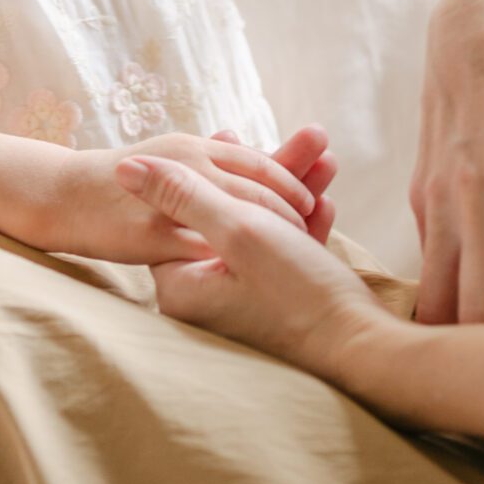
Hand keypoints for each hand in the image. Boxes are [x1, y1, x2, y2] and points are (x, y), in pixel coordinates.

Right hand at [21, 127, 331, 264]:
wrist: (62, 194)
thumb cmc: (118, 182)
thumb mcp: (168, 158)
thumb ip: (205, 158)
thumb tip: (241, 150)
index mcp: (193, 148)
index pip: (255, 163)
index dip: (290, 181)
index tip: (315, 200)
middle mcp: (185, 168)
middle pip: (254, 186)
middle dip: (291, 201)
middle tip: (317, 219)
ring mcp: (169, 203)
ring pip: (232, 216)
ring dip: (267, 230)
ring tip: (296, 245)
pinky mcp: (151, 235)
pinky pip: (198, 248)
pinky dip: (228, 259)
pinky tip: (253, 276)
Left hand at [117, 154, 384, 374]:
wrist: (361, 349)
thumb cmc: (296, 292)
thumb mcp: (238, 231)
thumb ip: (181, 195)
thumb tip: (122, 167)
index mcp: (181, 285)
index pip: (181, 211)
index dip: (209, 170)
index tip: (232, 134)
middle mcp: (204, 298)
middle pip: (227, 216)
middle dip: (267, 176)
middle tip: (291, 142)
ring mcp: (242, 303)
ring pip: (263, 229)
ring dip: (293, 195)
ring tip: (322, 156)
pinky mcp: (275, 305)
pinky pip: (283, 252)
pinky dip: (303, 226)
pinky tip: (326, 200)